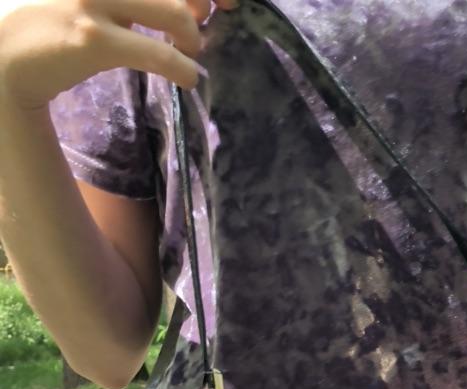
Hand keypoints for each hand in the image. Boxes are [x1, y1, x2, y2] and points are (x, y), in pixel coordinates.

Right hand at [0, 0, 237, 110]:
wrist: (8, 57)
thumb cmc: (55, 23)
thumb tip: (186, 4)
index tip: (220, 1)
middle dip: (202, 4)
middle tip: (204, 23)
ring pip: (172, 11)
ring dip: (192, 37)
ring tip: (189, 52)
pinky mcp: (93, 38)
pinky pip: (157, 52)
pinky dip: (182, 68)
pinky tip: (187, 78)